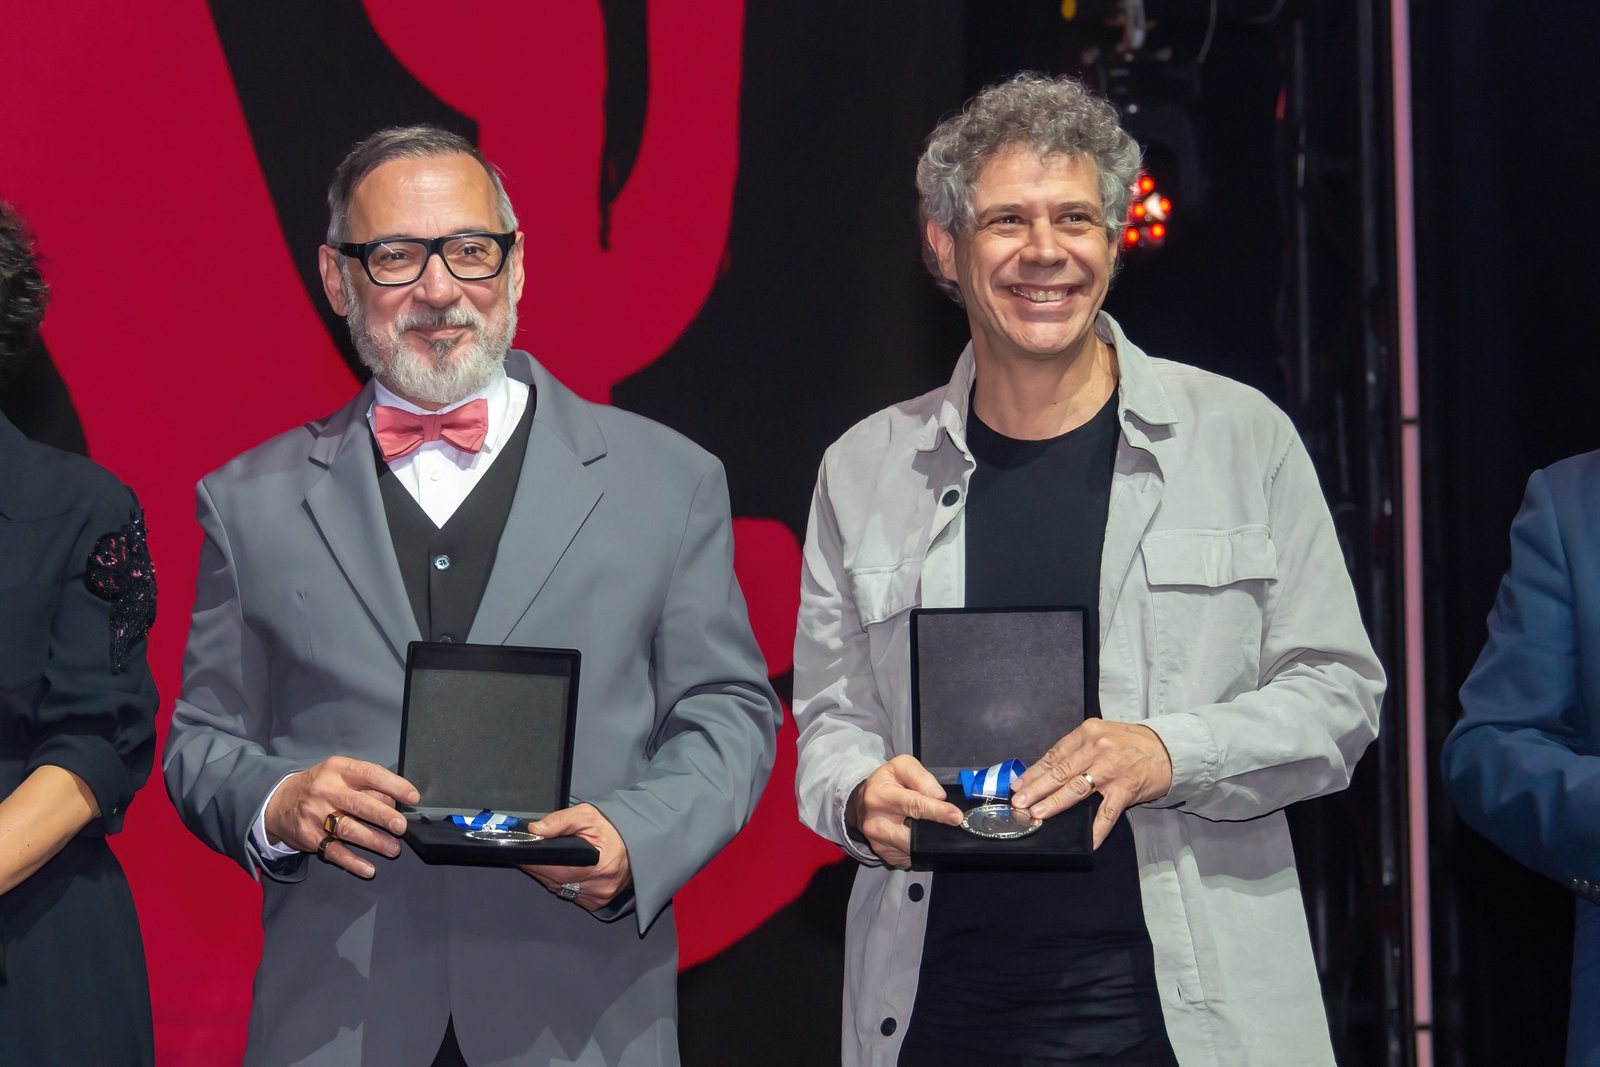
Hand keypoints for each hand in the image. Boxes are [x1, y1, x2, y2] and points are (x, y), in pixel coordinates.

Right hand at [264, 757, 419, 878]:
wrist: (278, 801)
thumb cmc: (320, 786)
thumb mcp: (340, 773)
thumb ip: (366, 783)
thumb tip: (396, 800)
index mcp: (339, 769)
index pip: (370, 774)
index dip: (394, 785)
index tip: (413, 798)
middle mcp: (327, 790)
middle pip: (359, 804)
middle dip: (383, 816)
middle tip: (401, 827)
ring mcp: (316, 815)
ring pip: (348, 829)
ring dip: (373, 841)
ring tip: (393, 849)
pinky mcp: (310, 837)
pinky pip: (334, 851)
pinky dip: (352, 862)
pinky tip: (368, 869)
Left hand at [519, 803, 631, 910]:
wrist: (636, 843)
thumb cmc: (612, 829)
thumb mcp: (587, 815)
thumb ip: (559, 821)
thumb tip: (534, 831)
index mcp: (600, 864)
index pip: (556, 869)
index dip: (534, 863)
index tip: (520, 854)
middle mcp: (599, 886)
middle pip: (554, 881)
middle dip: (537, 868)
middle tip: (528, 855)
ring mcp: (598, 897)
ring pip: (559, 890)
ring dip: (548, 877)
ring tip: (545, 861)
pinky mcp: (597, 903)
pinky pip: (569, 895)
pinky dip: (561, 884)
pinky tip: (562, 872)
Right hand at [847, 755, 963, 868]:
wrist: (862, 803)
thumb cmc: (886, 782)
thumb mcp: (901, 766)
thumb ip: (921, 777)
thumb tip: (939, 796)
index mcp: (880, 796)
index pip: (914, 805)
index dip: (937, 811)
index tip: (956, 817)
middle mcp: (876, 823)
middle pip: (914, 835)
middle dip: (935, 831)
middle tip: (953, 825)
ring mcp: (879, 843)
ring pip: (915, 849)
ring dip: (928, 840)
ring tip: (929, 825)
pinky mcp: (885, 856)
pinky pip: (911, 856)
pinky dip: (920, 848)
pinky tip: (918, 836)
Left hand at [1010, 720, 1173, 848]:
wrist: (1169, 749)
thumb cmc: (1131, 743)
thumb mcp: (1101, 735)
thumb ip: (1077, 750)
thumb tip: (1046, 771)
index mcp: (1088, 733)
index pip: (1055, 755)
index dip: (1034, 772)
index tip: (1019, 785)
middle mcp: (1098, 748)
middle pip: (1060, 772)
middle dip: (1036, 789)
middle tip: (1019, 802)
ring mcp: (1112, 770)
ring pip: (1077, 789)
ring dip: (1055, 803)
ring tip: (1038, 813)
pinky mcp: (1127, 789)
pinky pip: (1108, 813)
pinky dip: (1097, 829)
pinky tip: (1089, 841)